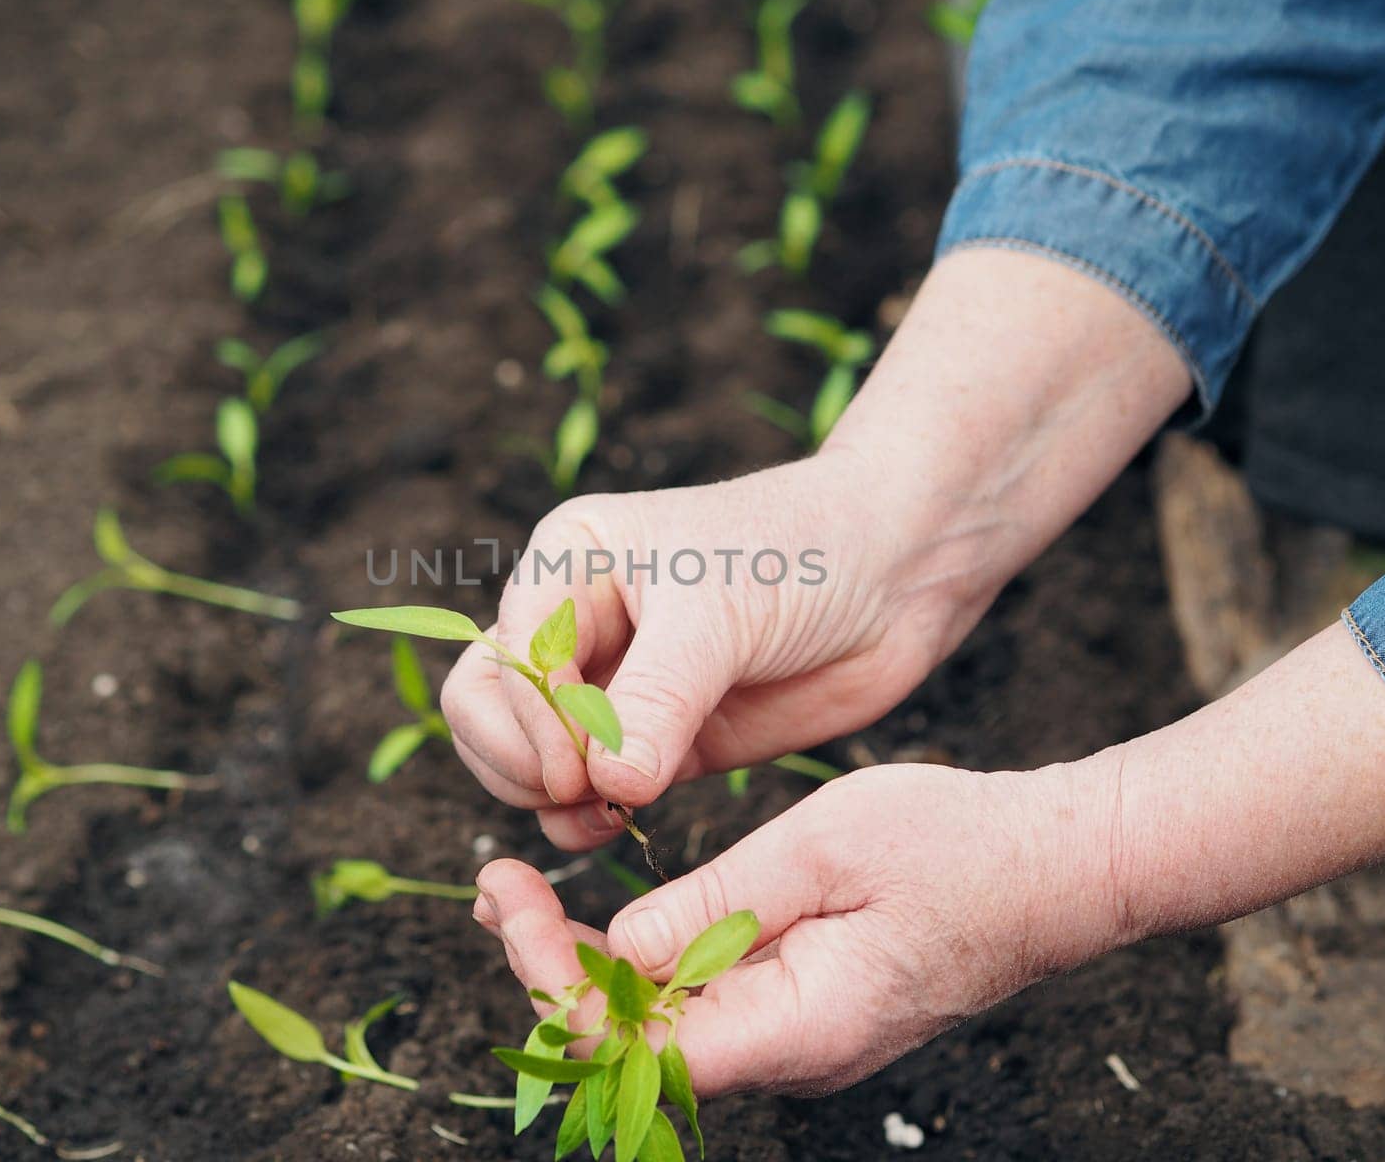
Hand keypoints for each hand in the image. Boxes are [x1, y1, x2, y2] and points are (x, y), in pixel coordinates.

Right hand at [443, 251, 1191, 852]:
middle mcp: (576, 623)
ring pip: (527, 759)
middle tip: (583, 796)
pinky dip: (587, 820)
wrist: (897, 577)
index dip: (527, 725)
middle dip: (522, 764)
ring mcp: (612, 686)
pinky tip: (620, 825)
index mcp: (570, 565)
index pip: (498, 660)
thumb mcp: (719, 614)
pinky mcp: (656, 741)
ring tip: (606, 818)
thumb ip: (657, 699)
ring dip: (548, 800)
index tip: (579, 770)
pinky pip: (588, 793)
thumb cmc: (804, 558)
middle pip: (487, 711)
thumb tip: (602, 784)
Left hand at [472, 761, 1121, 1096]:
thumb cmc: (956, 846)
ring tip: (519, 896)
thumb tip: (621, 949)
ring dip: (589, 964)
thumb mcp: (826, 848)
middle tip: (494, 886)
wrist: (1055, 867)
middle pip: (641, 1045)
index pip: (642, 1045)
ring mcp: (800, 1035)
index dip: (559, 985)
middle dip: (553, 970)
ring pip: (668, 1025)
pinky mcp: (805, 1006)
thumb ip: (718, 903)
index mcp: (800, 1025)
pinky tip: (603, 916)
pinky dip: (646, 960)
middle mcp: (793, 1053)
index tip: (512, 901)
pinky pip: (707, 1002)